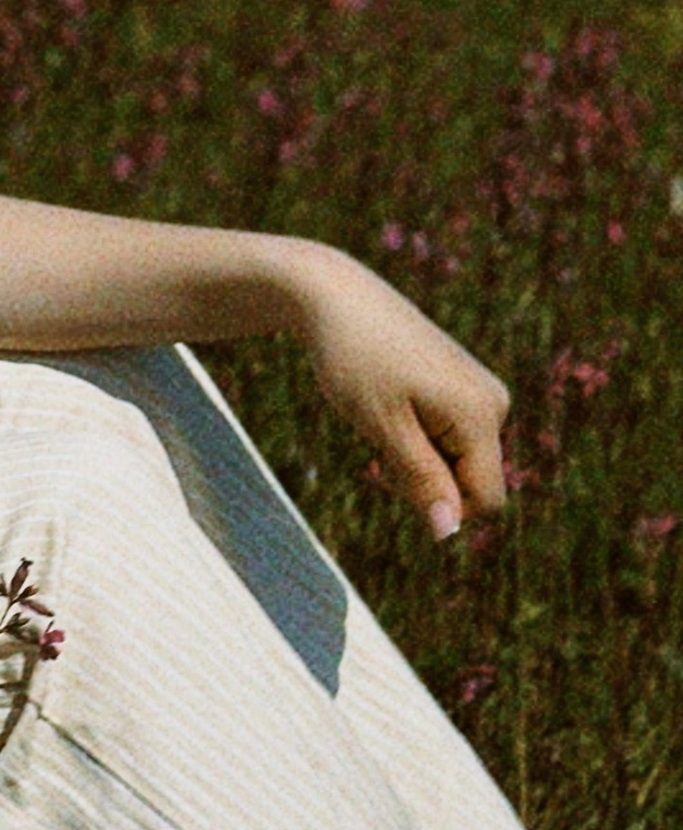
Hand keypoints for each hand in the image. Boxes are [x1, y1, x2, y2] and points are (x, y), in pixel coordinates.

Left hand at [291, 249, 510, 538]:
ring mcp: (482, 390)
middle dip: (427, 479)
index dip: (440, 504)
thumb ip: (422, 481)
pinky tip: (391, 400)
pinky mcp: (465, 384)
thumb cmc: (352, 360)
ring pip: (460, 461)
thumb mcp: (382, 427)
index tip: (390, 472)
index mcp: (482, 412)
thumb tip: (449, 533)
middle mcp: (494, 401)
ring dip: (420, 456)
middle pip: (472, 482)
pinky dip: (420, 434)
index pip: (486, 500)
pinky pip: (453, 437)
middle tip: (380, 437)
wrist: (335, 296)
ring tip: (383, 412)